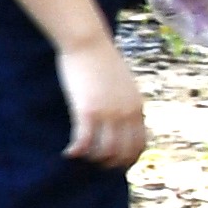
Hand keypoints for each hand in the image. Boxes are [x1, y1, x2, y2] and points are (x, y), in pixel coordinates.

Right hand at [54, 36, 145, 167]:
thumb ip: (125, 101)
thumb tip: (121, 116)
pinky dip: (76, 151)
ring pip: (105, 151)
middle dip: (110, 164)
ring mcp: (108, 113)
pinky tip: (68, 152)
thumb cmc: (101, 59)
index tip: (115, 163)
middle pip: (123, 152)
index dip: (128, 159)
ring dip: (93, 159)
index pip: (139, 144)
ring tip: (82, 157)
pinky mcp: (87, 110)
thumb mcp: (123, 83)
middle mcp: (126, 113)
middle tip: (96, 164)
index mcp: (137, 107)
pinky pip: (84, 141)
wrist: (88, 43)